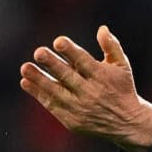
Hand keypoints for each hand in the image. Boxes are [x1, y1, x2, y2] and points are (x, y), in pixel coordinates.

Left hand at [20, 25, 151, 151]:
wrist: (126, 123)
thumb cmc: (121, 87)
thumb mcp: (122, 66)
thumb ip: (111, 46)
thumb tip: (102, 28)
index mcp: (103, 77)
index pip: (84, 62)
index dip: (71, 51)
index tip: (58, 41)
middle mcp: (91, 93)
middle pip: (68, 76)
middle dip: (53, 64)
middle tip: (39, 52)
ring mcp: (80, 108)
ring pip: (56, 92)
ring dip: (39, 79)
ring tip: (25, 67)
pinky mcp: (72, 121)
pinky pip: (52, 105)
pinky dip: (38, 94)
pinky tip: (26, 82)